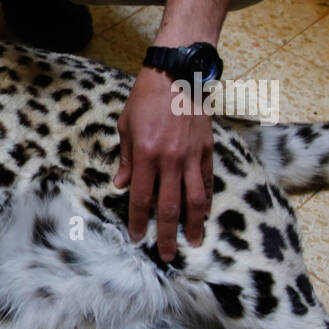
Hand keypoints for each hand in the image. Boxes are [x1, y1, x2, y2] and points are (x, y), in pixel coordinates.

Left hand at [113, 67, 213, 261]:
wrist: (178, 73)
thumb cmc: (146, 98)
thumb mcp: (126, 127)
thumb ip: (126, 159)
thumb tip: (121, 185)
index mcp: (146, 155)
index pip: (140, 198)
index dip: (138, 221)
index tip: (136, 237)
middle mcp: (170, 160)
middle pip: (169, 206)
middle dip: (167, 234)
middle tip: (167, 255)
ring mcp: (191, 156)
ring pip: (194, 199)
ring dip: (193, 224)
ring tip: (193, 242)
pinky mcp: (207, 149)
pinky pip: (207, 181)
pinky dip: (206, 200)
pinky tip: (204, 214)